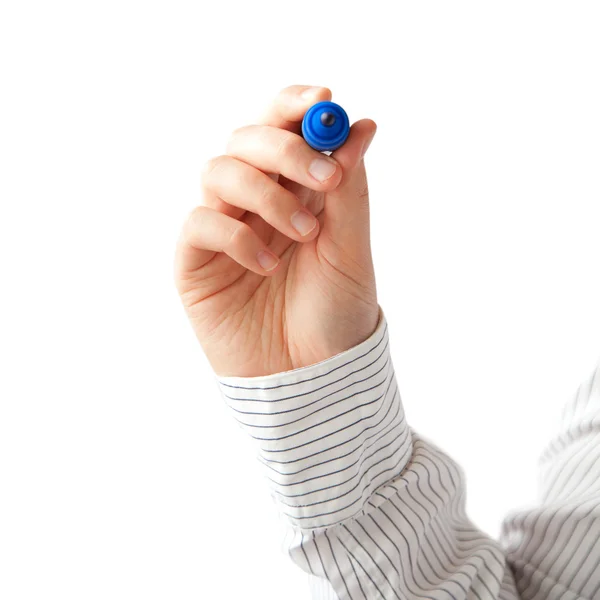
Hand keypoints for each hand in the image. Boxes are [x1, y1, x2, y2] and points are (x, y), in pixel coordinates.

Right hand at [174, 85, 378, 376]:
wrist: (311, 378)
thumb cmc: (334, 314)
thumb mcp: (350, 248)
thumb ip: (349, 189)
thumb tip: (359, 125)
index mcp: (294, 191)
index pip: (282, 128)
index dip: (295, 106)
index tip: (323, 100)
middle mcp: (254, 202)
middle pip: (246, 139)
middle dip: (285, 149)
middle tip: (324, 179)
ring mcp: (223, 229)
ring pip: (218, 172)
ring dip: (265, 194)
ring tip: (303, 234)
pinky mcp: (195, 262)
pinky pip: (200, 223)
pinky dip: (236, 234)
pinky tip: (267, 266)